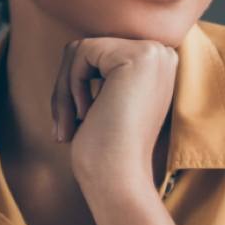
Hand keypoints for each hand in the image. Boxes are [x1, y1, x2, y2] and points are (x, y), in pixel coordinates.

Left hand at [51, 37, 177, 199]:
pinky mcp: (138, 55)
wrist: (119, 179)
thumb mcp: (103, 100)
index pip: (98, 55)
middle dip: (66, 88)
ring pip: (80, 49)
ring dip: (63, 91)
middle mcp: (161, 53)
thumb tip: (74, 45)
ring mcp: (154, 51)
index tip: (73, 124)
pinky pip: (81, 52)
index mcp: (155, 65)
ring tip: (69, 126)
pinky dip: (71, 86)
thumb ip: (99, 72)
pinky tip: (85, 115)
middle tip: (63, 129)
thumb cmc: (104, 150)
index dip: (75, 86)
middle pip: (87, 49)